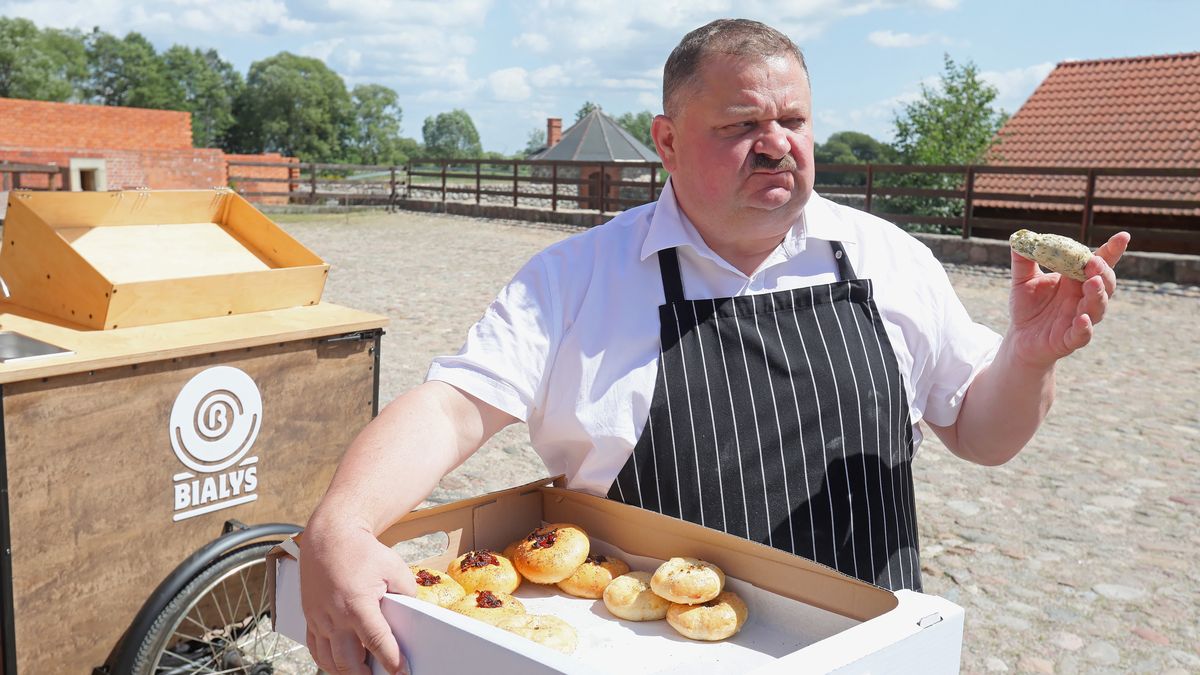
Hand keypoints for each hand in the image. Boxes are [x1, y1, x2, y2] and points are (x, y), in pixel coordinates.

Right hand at [300, 517, 415, 674]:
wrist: (329, 536)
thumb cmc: (361, 550)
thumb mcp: (394, 567)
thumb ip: (406, 594)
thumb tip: (412, 614)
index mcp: (357, 603)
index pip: (376, 641)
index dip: (391, 661)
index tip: (401, 671)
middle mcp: (334, 615)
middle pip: (348, 661)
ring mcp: (318, 618)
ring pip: (329, 660)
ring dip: (347, 672)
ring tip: (364, 672)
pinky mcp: (310, 617)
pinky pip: (315, 649)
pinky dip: (327, 662)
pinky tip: (340, 664)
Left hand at [1006, 231, 1129, 369]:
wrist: (1019, 338)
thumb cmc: (1027, 307)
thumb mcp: (1022, 280)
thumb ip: (1023, 260)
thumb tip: (1019, 237)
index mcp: (1076, 280)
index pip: (1099, 264)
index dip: (1112, 251)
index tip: (1123, 236)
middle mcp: (1083, 298)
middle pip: (1105, 284)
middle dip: (1103, 272)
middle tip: (1094, 262)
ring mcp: (1080, 319)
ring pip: (1098, 308)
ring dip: (1098, 295)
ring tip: (1093, 283)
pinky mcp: (1069, 339)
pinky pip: (1082, 335)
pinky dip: (1085, 327)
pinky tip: (1082, 318)